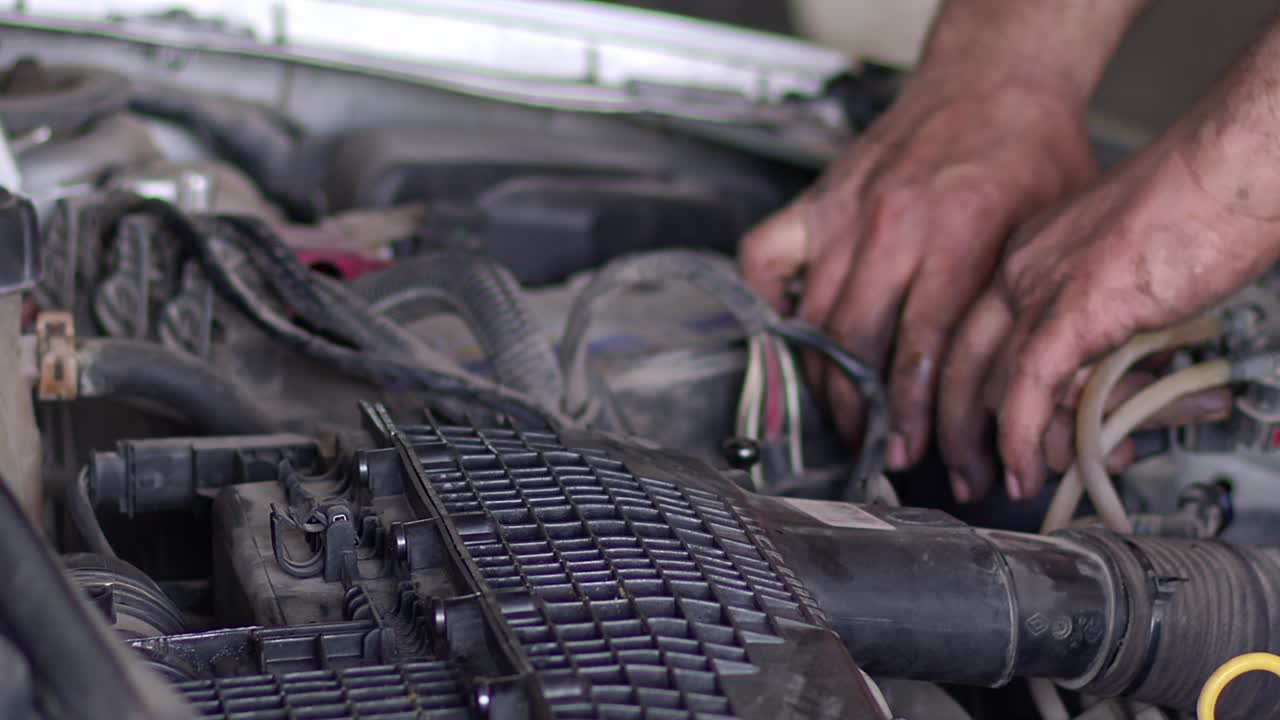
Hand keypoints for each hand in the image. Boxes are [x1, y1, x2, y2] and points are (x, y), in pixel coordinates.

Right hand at [740, 74, 1094, 469]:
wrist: (995, 81)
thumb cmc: (1030, 152)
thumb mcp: (1054, 233)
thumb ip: (1024, 306)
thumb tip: (1019, 390)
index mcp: (957, 234)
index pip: (920, 348)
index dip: (912, 413)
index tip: (911, 451)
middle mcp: (892, 225)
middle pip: (855, 343)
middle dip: (862, 411)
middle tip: (874, 445)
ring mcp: (846, 212)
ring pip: (811, 316)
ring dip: (820, 376)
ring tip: (838, 410)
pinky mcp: (818, 199)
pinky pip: (764, 258)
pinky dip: (766, 300)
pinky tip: (790, 330)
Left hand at [940, 127, 1279, 501]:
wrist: (1237, 162)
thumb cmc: (1206, 203)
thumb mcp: (1131, 278)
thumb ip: (1105, 331)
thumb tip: (1099, 387)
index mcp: (1030, 254)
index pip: (971, 334)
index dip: (961, 390)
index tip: (965, 429)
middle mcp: (1023, 267)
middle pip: (963, 360)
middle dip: (958, 428)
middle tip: (967, 473)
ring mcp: (1043, 285)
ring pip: (993, 381)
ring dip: (999, 445)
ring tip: (1012, 482)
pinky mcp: (1077, 307)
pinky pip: (1030, 387)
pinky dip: (1023, 436)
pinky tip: (1028, 466)